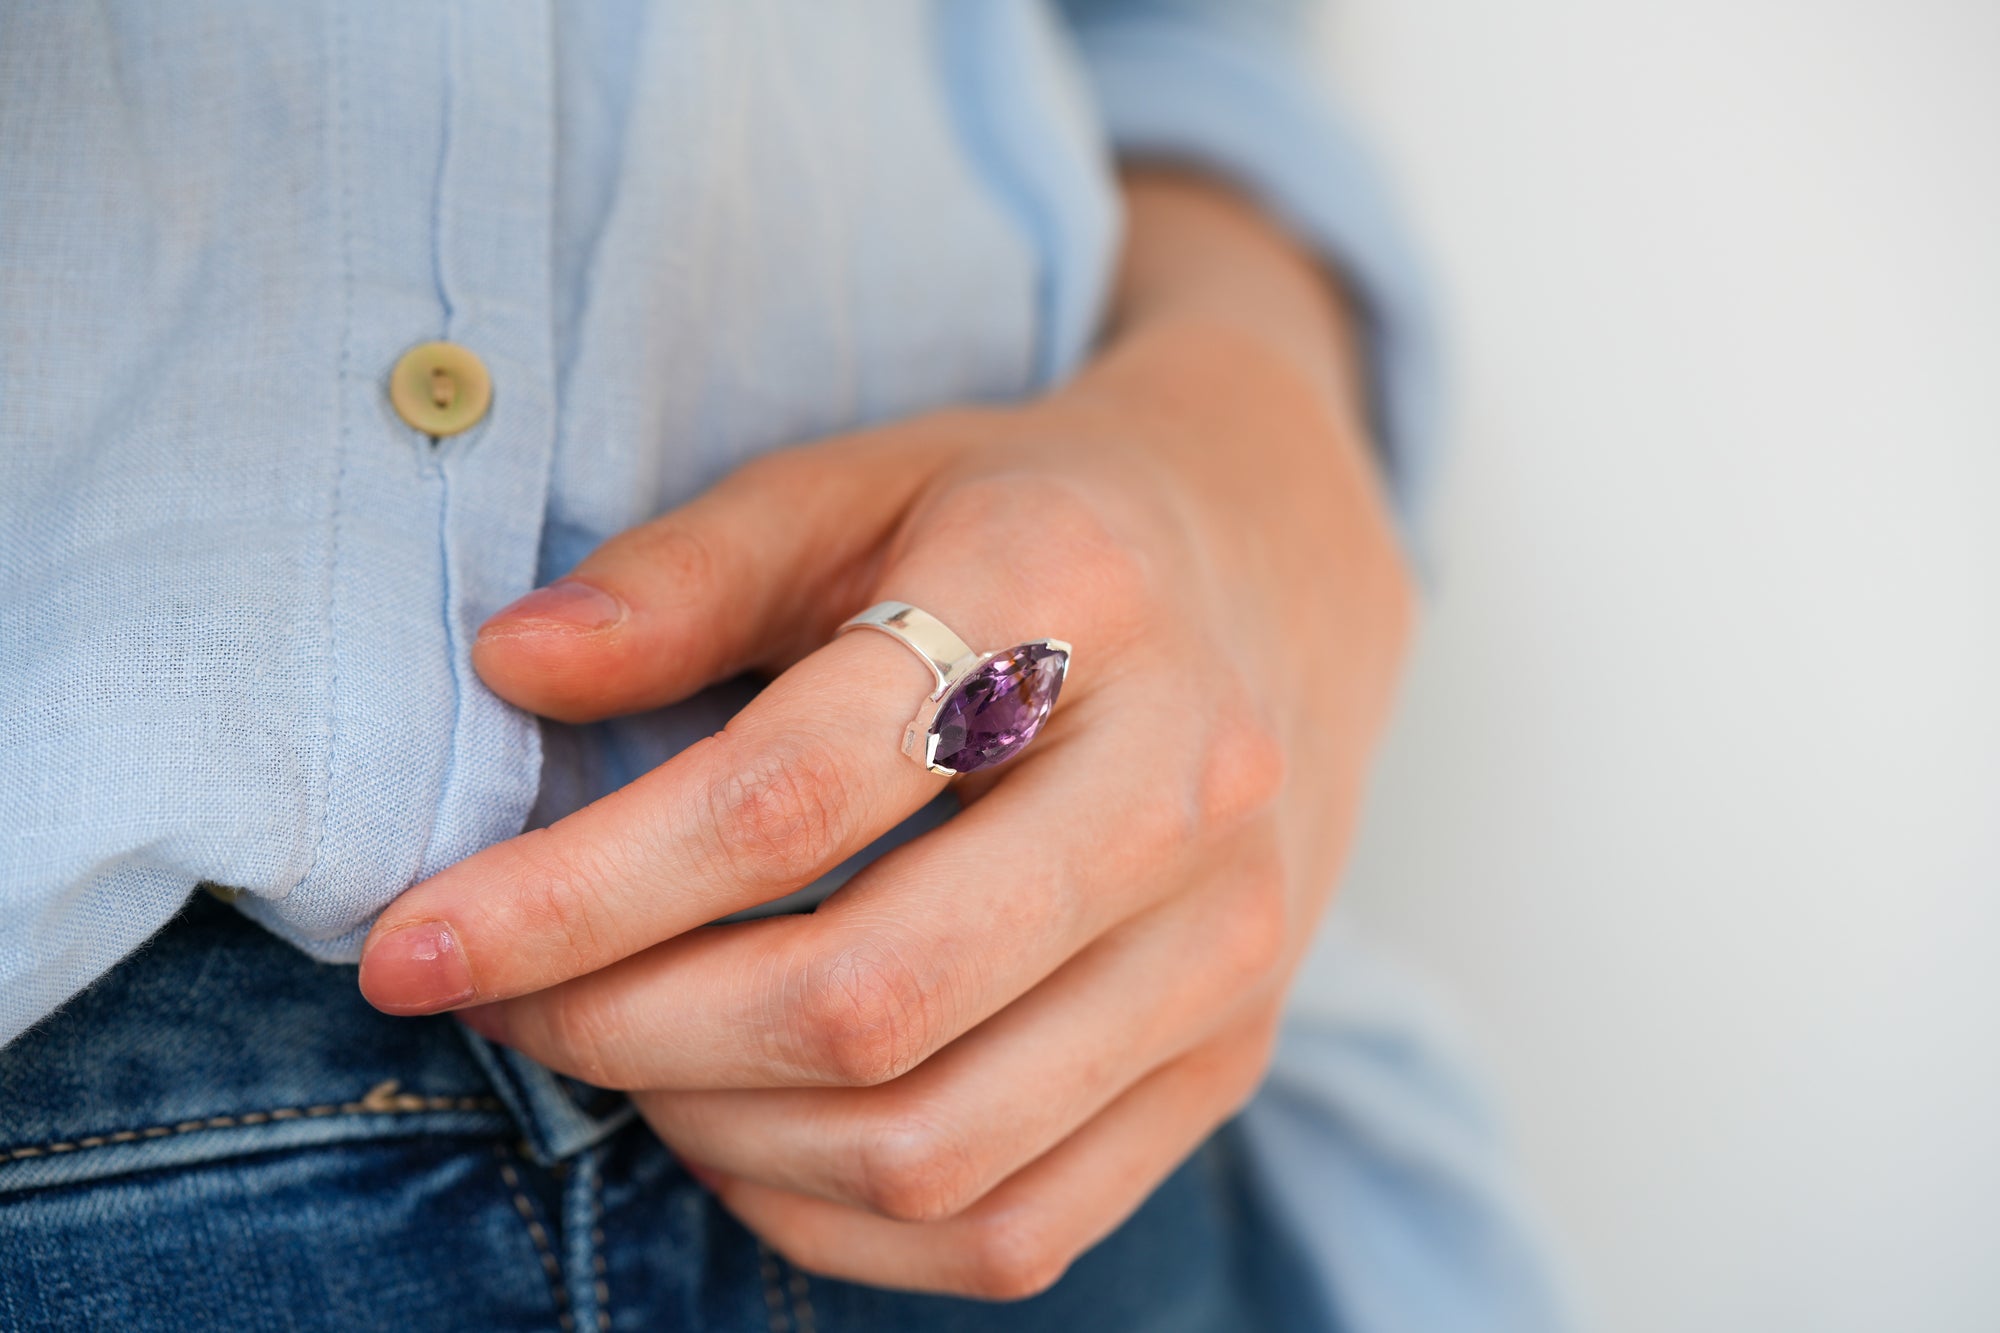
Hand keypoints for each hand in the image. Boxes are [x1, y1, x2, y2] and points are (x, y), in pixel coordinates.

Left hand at [359, 172, 1412, 1298]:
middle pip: (865, 1000)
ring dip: (721, 1134)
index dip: (571, 894)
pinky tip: (756, 1127)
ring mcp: (1232, 945)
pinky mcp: (1237, 1055)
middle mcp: (1186, 785)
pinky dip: (840, 1219)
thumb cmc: (1036, 521)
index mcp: (1071, 599)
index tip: (413, 943)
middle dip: (628, 1031)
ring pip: (933, 1145)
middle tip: (519, 998)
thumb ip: (688, 572)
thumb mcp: (862, 485)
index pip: (789, 798)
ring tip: (634, 1049)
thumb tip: (510, 669)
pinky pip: (1013, 1229)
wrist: (1281, 568)